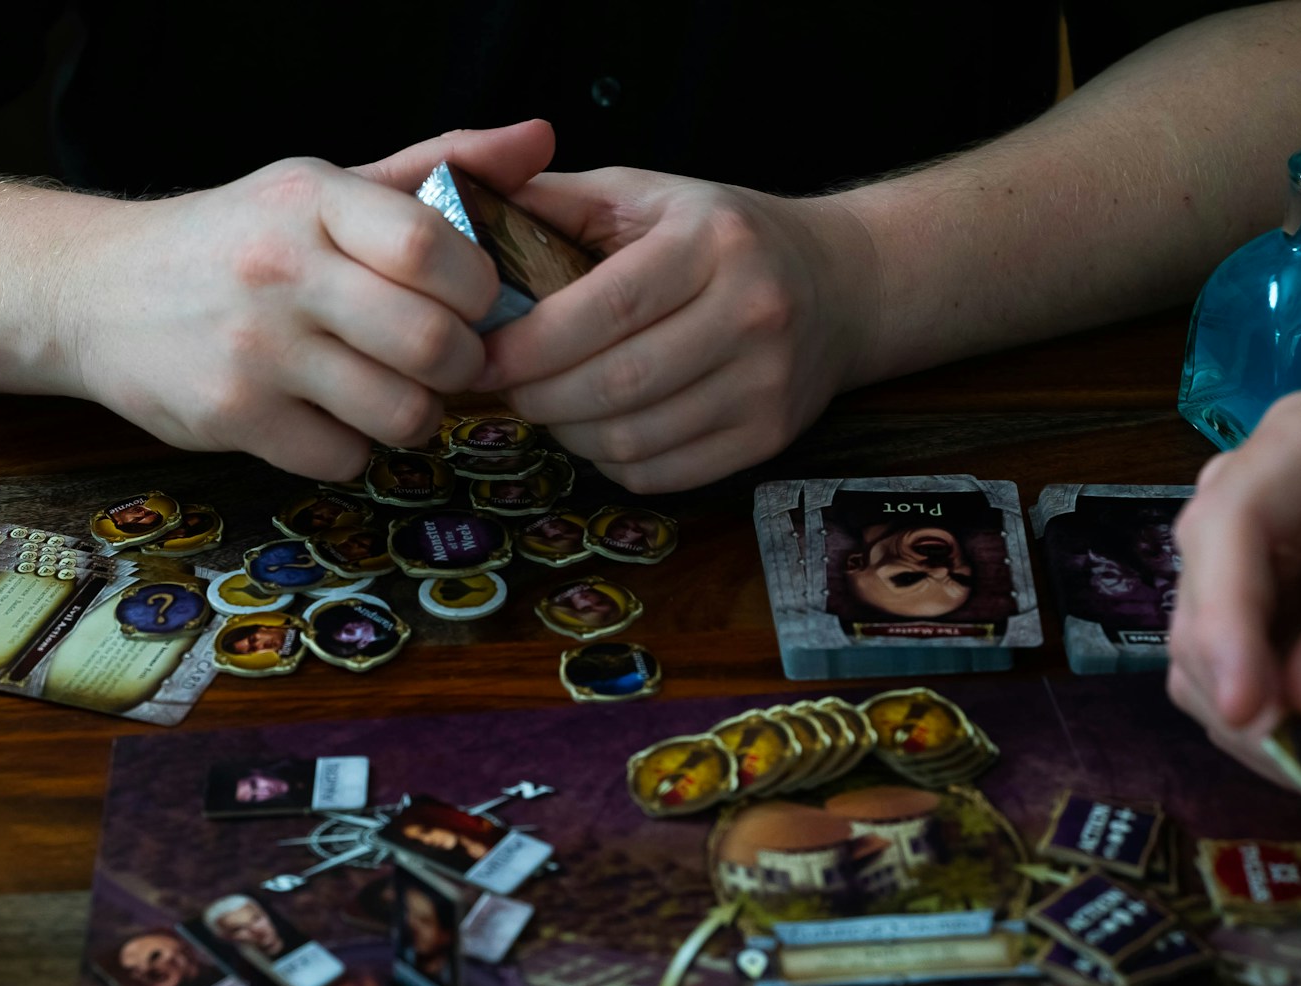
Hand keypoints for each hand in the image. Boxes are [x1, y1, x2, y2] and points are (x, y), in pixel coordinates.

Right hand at [62, 122, 554, 479]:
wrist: (98, 291)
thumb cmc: (237, 240)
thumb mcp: (325, 188)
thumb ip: (437, 168)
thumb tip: (541, 140)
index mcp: (316, 202)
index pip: (437, 249)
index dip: (480, 290)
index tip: (472, 303)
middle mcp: (282, 270)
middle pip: (432, 343)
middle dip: (462, 366)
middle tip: (446, 363)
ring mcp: (254, 349)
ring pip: (399, 413)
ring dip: (415, 416)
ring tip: (392, 394)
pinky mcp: (231, 417)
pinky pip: (343, 457)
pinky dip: (353, 450)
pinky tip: (329, 418)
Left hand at [474, 170, 876, 492]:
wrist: (839, 284)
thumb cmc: (721, 235)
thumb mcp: (648, 195)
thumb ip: (558, 202)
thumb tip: (462, 209)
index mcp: (714, 243)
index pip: (605, 308)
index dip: (530, 343)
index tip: (480, 354)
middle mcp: (752, 314)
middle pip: (615, 384)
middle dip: (538, 394)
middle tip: (502, 384)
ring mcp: (766, 385)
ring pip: (632, 440)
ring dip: (567, 432)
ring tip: (547, 402)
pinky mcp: (769, 439)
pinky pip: (661, 474)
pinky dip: (610, 461)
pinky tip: (597, 428)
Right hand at [1167, 392, 1300, 781]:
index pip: (1228, 523)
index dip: (1224, 618)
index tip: (1248, 709)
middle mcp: (1253, 491)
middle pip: (1201, 589)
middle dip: (1235, 679)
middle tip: (1297, 759)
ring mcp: (1247, 545)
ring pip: (1199, 636)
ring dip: (1243, 709)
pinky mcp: (1258, 594)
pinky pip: (1230, 659)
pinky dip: (1262, 712)